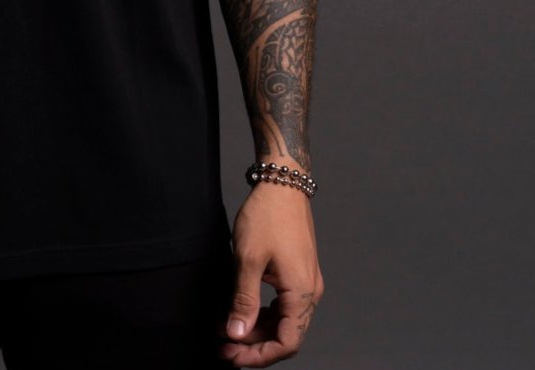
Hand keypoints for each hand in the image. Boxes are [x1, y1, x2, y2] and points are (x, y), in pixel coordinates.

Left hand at [221, 182, 323, 365]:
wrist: (282, 182)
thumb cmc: (267, 215)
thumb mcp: (248, 259)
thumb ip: (244, 300)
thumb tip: (236, 333)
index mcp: (302, 292)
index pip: (286, 343)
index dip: (259, 355)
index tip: (233, 357)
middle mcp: (309, 292)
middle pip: (286, 335)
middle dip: (255, 346)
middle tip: (224, 349)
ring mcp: (305, 282)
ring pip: (284, 321)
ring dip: (257, 330)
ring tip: (228, 331)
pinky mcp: (297, 273)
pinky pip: (283, 305)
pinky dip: (263, 313)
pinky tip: (241, 312)